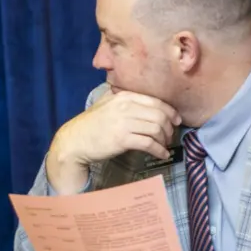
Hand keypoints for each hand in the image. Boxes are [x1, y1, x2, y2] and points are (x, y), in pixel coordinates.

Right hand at [46, 90, 180, 193]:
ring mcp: (124, 122)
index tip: (176, 120)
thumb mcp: (105, 103)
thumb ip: (122, 97)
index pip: (156, 101)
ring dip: (165, 139)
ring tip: (165, 145)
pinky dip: (159, 150)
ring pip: (157, 129)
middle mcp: (125, 106)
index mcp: (124, 96)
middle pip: (160, 115)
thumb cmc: (90, 124)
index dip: (170, 112)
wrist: (74, 141)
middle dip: (170, 127)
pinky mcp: (122, 139)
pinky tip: (162, 154)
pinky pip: (149, 143)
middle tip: (171, 136)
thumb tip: (144, 99)